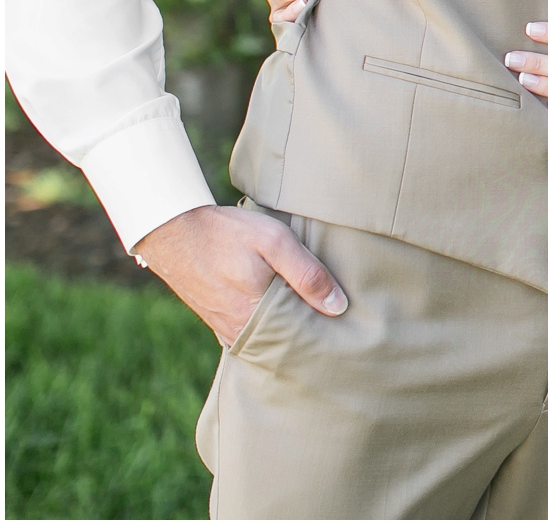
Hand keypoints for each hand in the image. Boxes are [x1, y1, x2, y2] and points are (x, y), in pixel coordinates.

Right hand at [133, 204, 347, 344]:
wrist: (173, 230)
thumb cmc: (227, 233)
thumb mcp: (275, 242)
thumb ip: (307, 274)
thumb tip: (338, 307)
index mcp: (255, 316)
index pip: (301, 338)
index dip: (326, 331)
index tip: (348, 326)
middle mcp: (239, 331)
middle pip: (286, 343)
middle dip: (311, 335)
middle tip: (340, 327)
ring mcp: (225, 328)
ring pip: (269, 339)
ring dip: (290, 331)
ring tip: (318, 320)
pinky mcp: (218, 321)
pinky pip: (252, 334)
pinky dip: (270, 328)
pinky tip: (287, 317)